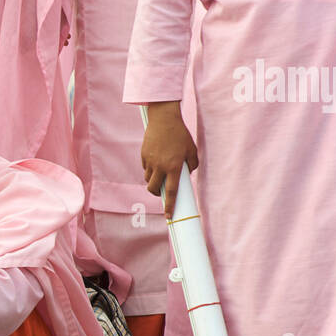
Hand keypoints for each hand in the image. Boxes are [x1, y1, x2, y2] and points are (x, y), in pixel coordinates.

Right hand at [142, 101, 197, 218]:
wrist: (164, 119)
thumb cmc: (180, 134)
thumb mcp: (191, 149)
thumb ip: (191, 164)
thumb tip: (187, 173)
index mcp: (173, 167)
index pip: (172, 192)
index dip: (171, 205)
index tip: (169, 216)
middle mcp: (160, 166)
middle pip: (154, 189)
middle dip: (157, 193)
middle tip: (161, 191)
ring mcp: (150, 161)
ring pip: (148, 179)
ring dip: (153, 180)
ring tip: (160, 173)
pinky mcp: (143, 155)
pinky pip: (145, 168)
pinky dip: (150, 169)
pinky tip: (156, 160)